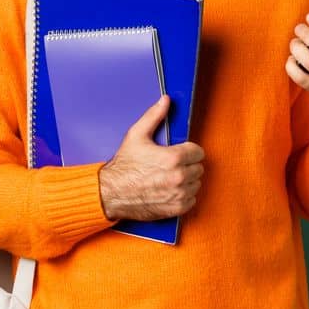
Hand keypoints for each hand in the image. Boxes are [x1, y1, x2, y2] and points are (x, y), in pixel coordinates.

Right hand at [98, 95, 205, 220]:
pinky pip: (192, 200)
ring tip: (169, 178)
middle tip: (171, 166)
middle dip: (187, 165)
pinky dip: (184, 196)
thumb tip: (166, 100)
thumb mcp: (136, 135)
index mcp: (173, 158)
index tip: (179, 153)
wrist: (109, 193)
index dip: (189, 151)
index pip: (198, 152)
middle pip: (198, 168)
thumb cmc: (123, 166)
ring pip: (196, 184)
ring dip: (187, 181)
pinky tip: (170, 190)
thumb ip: (154, 116)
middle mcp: (179, 177)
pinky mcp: (176, 208)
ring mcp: (178, 194)